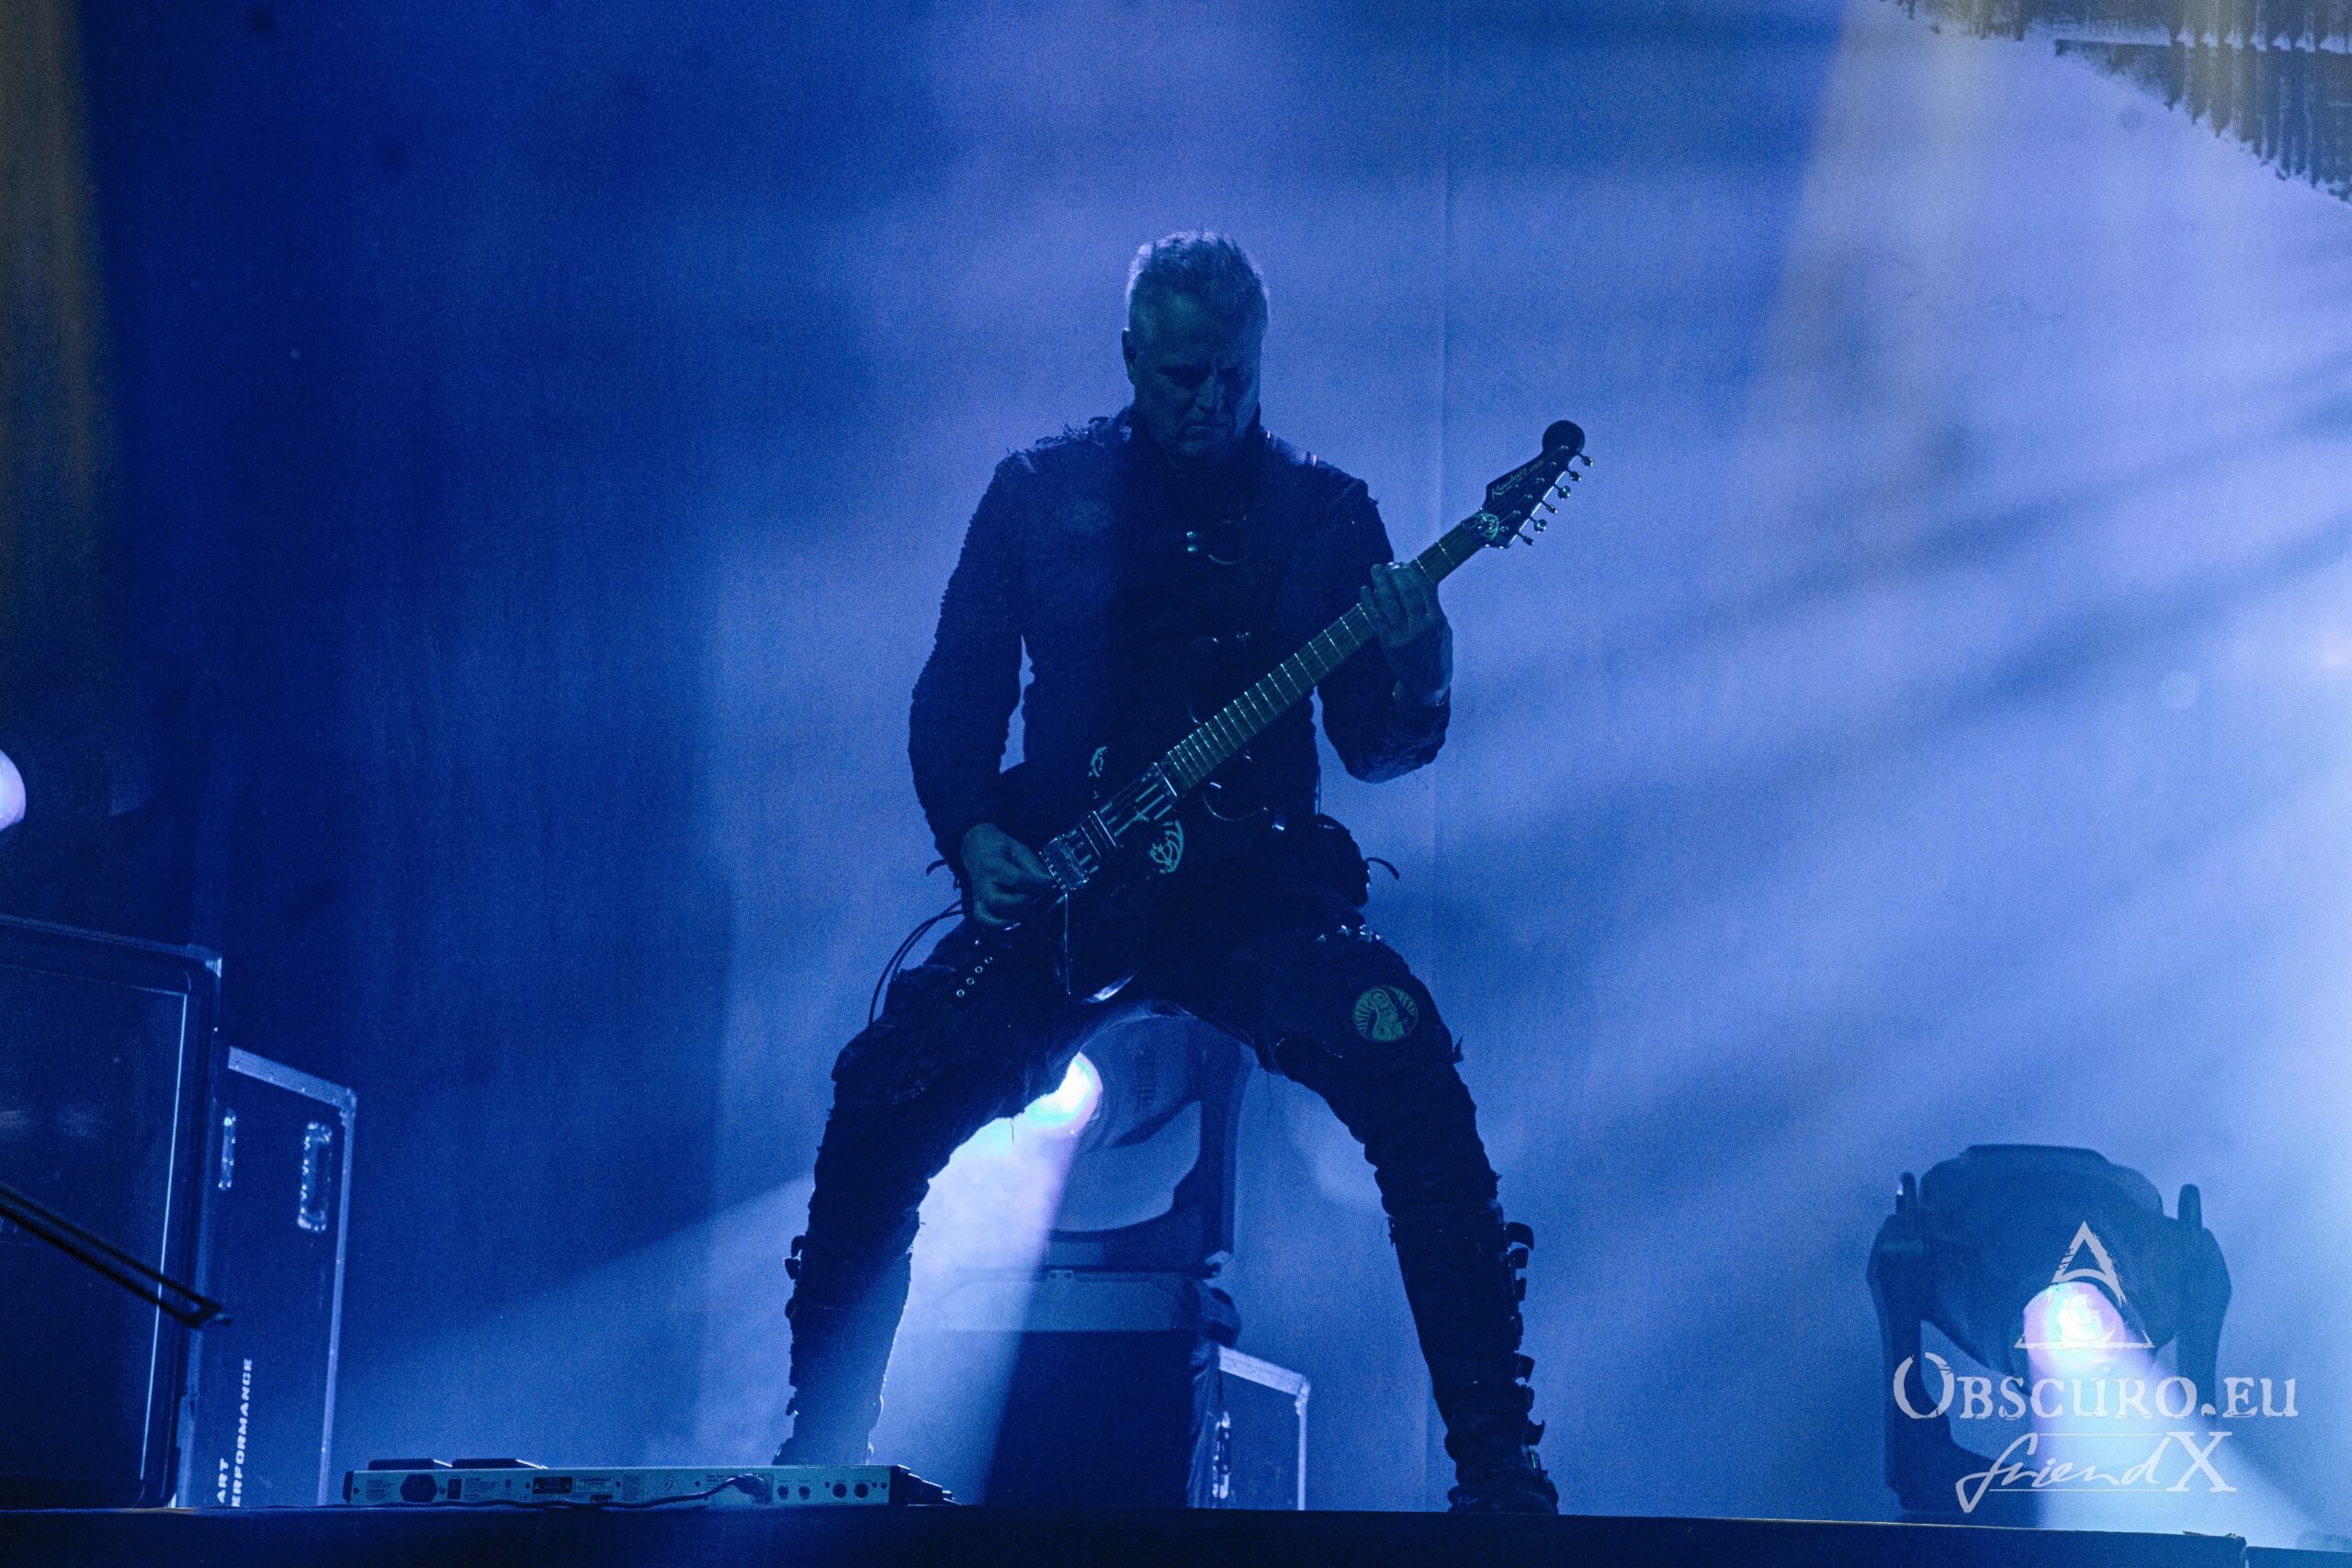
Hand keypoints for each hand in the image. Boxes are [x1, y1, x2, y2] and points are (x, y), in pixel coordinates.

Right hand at [960, 822, 1052, 926]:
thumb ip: (1033, 866)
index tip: (1050, 883)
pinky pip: (985, 926)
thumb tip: (1048, 883)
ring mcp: (979, 899)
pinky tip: (1009, 940)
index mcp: (993, 867)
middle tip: (1031, 895)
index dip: (1036, 884)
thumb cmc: (999, 848)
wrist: (975, 849)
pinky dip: (996, 935)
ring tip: (1023, 910)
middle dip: (1021, 902)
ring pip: (993, 918)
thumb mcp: (1018, 849)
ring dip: (1012, 917)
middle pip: (1001, 903)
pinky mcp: (979, 908)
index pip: (1017, 880)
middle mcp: (983, 886)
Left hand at [1360, 561, 1451, 704]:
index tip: (1405, 564)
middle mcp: (1420, 629)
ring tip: (1376, 569)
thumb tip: (1423, 581)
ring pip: (1388, 603)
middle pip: (1405, 593)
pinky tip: (1364, 590)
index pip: (1424, 590)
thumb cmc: (1437, 654)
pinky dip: (1369, 602)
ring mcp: (1403, 637)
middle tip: (1390, 565)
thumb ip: (1434, 608)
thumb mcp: (1444, 631)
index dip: (1412, 574)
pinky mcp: (1388, 644)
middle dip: (1396, 575)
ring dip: (1380, 583)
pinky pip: (1376, 619)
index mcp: (1438, 622)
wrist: (1426, 685)